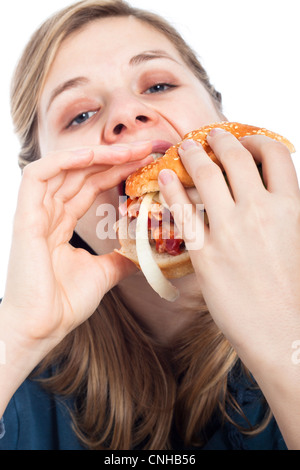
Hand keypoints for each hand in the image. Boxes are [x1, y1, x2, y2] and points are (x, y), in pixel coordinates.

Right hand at [1, 142, 152, 347]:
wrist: (42, 327)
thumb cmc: (64, 303)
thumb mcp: (103, 274)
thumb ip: (119, 259)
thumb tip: (141, 254)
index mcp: (62, 224)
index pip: (91, 186)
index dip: (117, 171)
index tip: (145, 163)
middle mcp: (48, 213)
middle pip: (82, 174)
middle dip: (114, 158)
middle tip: (146, 148)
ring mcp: (36, 213)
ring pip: (63, 169)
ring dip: (96, 156)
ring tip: (129, 150)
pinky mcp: (25, 217)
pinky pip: (38, 176)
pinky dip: (63, 161)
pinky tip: (93, 156)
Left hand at [158, 129, 299, 373]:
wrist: (284, 332)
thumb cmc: (294, 289)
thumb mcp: (297, 238)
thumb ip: (284, 210)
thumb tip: (269, 192)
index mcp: (291, 205)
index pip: (274, 154)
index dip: (256, 141)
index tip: (244, 143)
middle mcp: (261, 210)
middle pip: (235, 156)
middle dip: (219, 139)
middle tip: (207, 136)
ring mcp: (231, 229)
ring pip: (205, 175)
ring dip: (191, 155)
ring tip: (183, 148)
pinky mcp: (206, 252)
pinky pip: (182, 211)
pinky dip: (170, 189)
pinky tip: (163, 178)